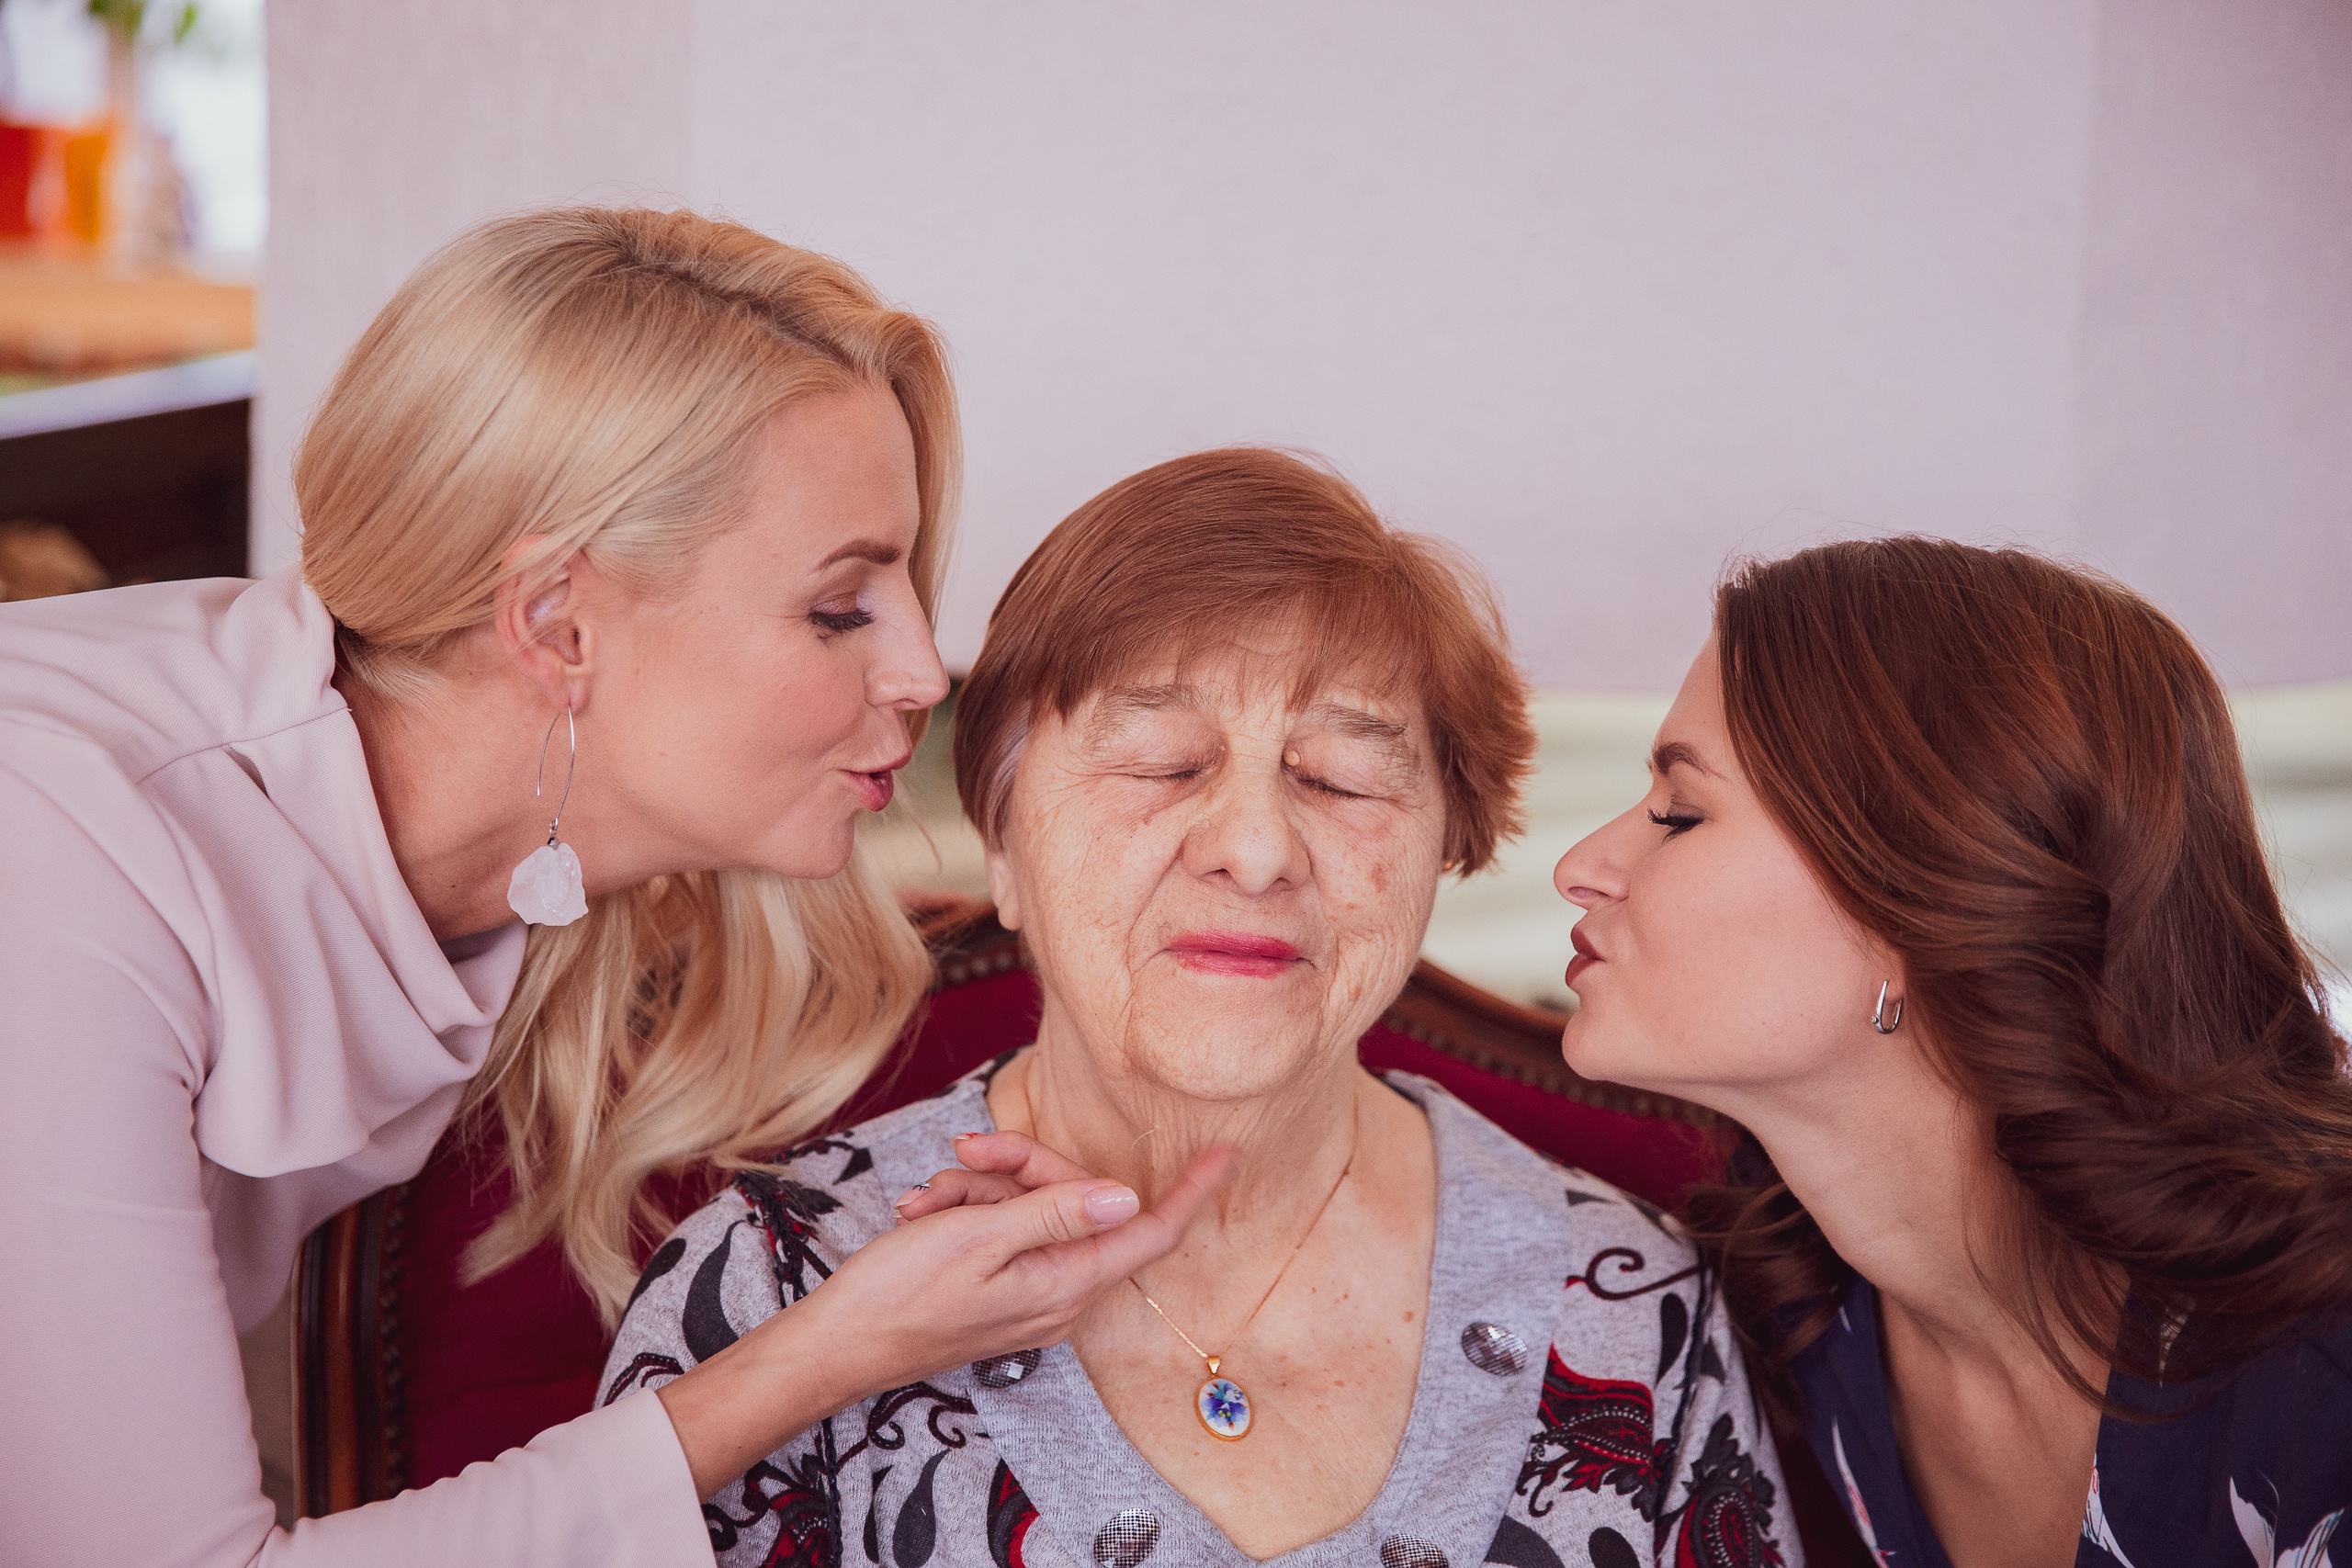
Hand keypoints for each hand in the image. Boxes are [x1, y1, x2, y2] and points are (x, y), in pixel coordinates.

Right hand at [658, 1141, 1234, 1495]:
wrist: (837, 1343)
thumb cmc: (900, 1294)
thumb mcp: (979, 1236)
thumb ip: (1056, 1212)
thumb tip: (1125, 1196)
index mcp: (1066, 1283)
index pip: (1149, 1233)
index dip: (1191, 1193)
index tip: (1227, 1155)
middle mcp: (1060, 1292)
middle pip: (1076, 1200)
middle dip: (1022, 1167)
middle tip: (967, 1155)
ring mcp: (1031, 1291)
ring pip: (1033, 1206)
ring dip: (982, 1188)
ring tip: (932, 1199)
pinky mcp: (1002, 1287)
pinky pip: (1006, 1229)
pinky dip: (967, 1210)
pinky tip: (927, 1212)